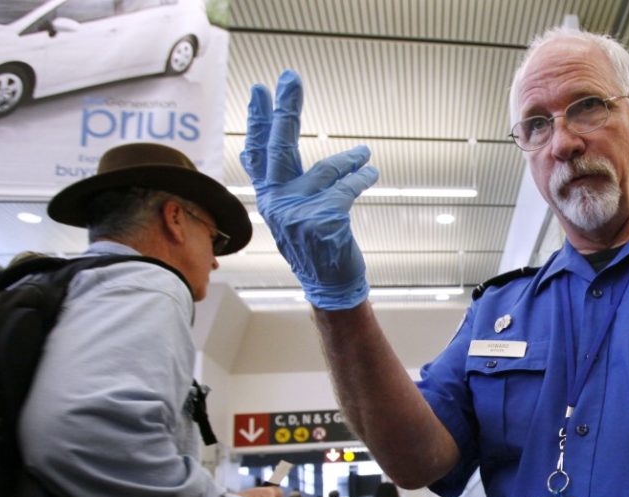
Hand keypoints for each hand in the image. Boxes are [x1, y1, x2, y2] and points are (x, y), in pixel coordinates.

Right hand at [242, 69, 379, 309]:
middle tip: (290, 77)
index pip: (259, 153)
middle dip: (285, 110)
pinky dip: (360, 176)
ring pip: (327, 170)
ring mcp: (298, 212)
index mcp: (268, 199)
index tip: (260, 92)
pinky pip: (346, 187)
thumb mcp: (290, 216)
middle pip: (279, 147)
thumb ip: (284, 185)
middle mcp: (277, 203)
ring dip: (350, 161)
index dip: (259, 122)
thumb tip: (263, 150)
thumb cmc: (315, 249)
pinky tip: (370, 172)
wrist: (329, 286)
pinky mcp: (323, 218)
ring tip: (364, 154)